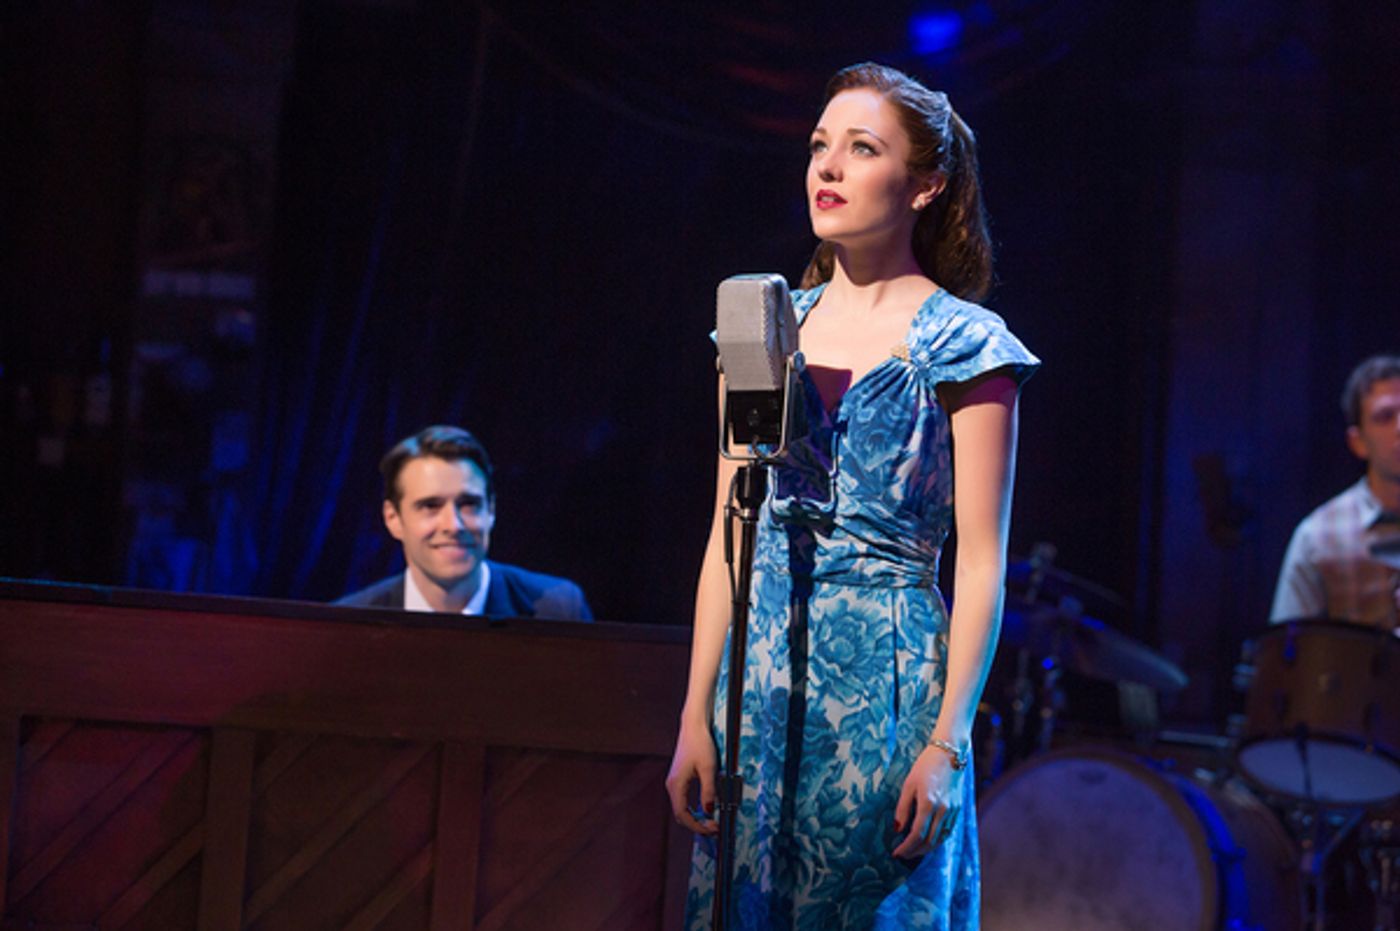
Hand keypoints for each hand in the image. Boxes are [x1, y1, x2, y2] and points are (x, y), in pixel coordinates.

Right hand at [665, 717, 718, 834]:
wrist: (693, 726)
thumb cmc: (700, 743)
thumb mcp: (709, 768)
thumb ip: (708, 791)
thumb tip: (709, 810)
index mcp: (676, 784)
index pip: (682, 814)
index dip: (696, 825)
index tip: (711, 829)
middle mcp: (671, 785)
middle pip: (680, 814)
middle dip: (696, 824)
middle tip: (714, 828)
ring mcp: (674, 782)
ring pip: (681, 808)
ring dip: (695, 817)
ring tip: (711, 821)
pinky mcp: (679, 779)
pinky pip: (683, 800)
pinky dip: (693, 809)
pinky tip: (705, 809)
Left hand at [891, 744, 963, 858]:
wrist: (949, 753)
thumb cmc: (925, 766)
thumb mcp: (908, 784)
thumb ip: (903, 808)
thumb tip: (897, 829)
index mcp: (928, 804)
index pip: (917, 835)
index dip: (906, 847)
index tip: (896, 853)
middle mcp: (943, 811)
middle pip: (929, 841)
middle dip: (915, 852)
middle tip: (903, 855)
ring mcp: (953, 811)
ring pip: (940, 839)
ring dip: (926, 849)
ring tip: (914, 852)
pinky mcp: (958, 809)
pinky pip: (948, 832)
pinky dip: (937, 840)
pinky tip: (928, 841)